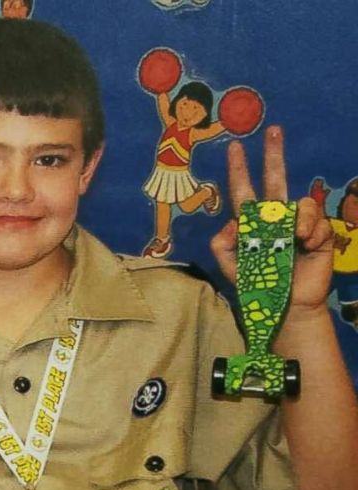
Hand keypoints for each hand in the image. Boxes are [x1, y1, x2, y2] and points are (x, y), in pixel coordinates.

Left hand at [209, 126, 335, 315]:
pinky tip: (307, 244)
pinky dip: (312, 231)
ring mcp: (299, 224)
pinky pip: (317, 222)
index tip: (235, 147)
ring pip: (300, 203)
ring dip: (298, 218)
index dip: (239, 169)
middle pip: (275, 179)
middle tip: (273, 130)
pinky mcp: (320, 234)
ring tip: (297, 237)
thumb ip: (222, 245)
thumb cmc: (257, 285)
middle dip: (273, 154)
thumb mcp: (230, 266)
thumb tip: (232, 221)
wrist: (285, 305)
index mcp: (252, 223)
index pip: (243, 191)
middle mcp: (275, 218)